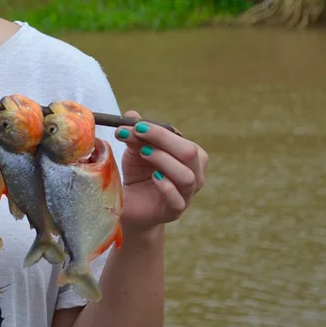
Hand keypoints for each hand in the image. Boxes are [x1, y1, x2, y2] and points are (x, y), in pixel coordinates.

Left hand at [114, 110, 207, 236]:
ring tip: (143, 153)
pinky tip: (153, 177)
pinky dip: (166, 186)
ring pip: (187, 176)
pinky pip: (178, 199)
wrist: (131, 204)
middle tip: (138, 134)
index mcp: (190, 156)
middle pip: (190, 153)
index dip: (159, 131)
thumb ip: (136, 134)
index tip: (136, 126)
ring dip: (164, 160)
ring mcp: (187, 194)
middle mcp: (194, 174)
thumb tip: (131, 115)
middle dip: (163, 140)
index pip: (181, 139)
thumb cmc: (138, 174)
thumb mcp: (135, 151)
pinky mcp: (175, 211)